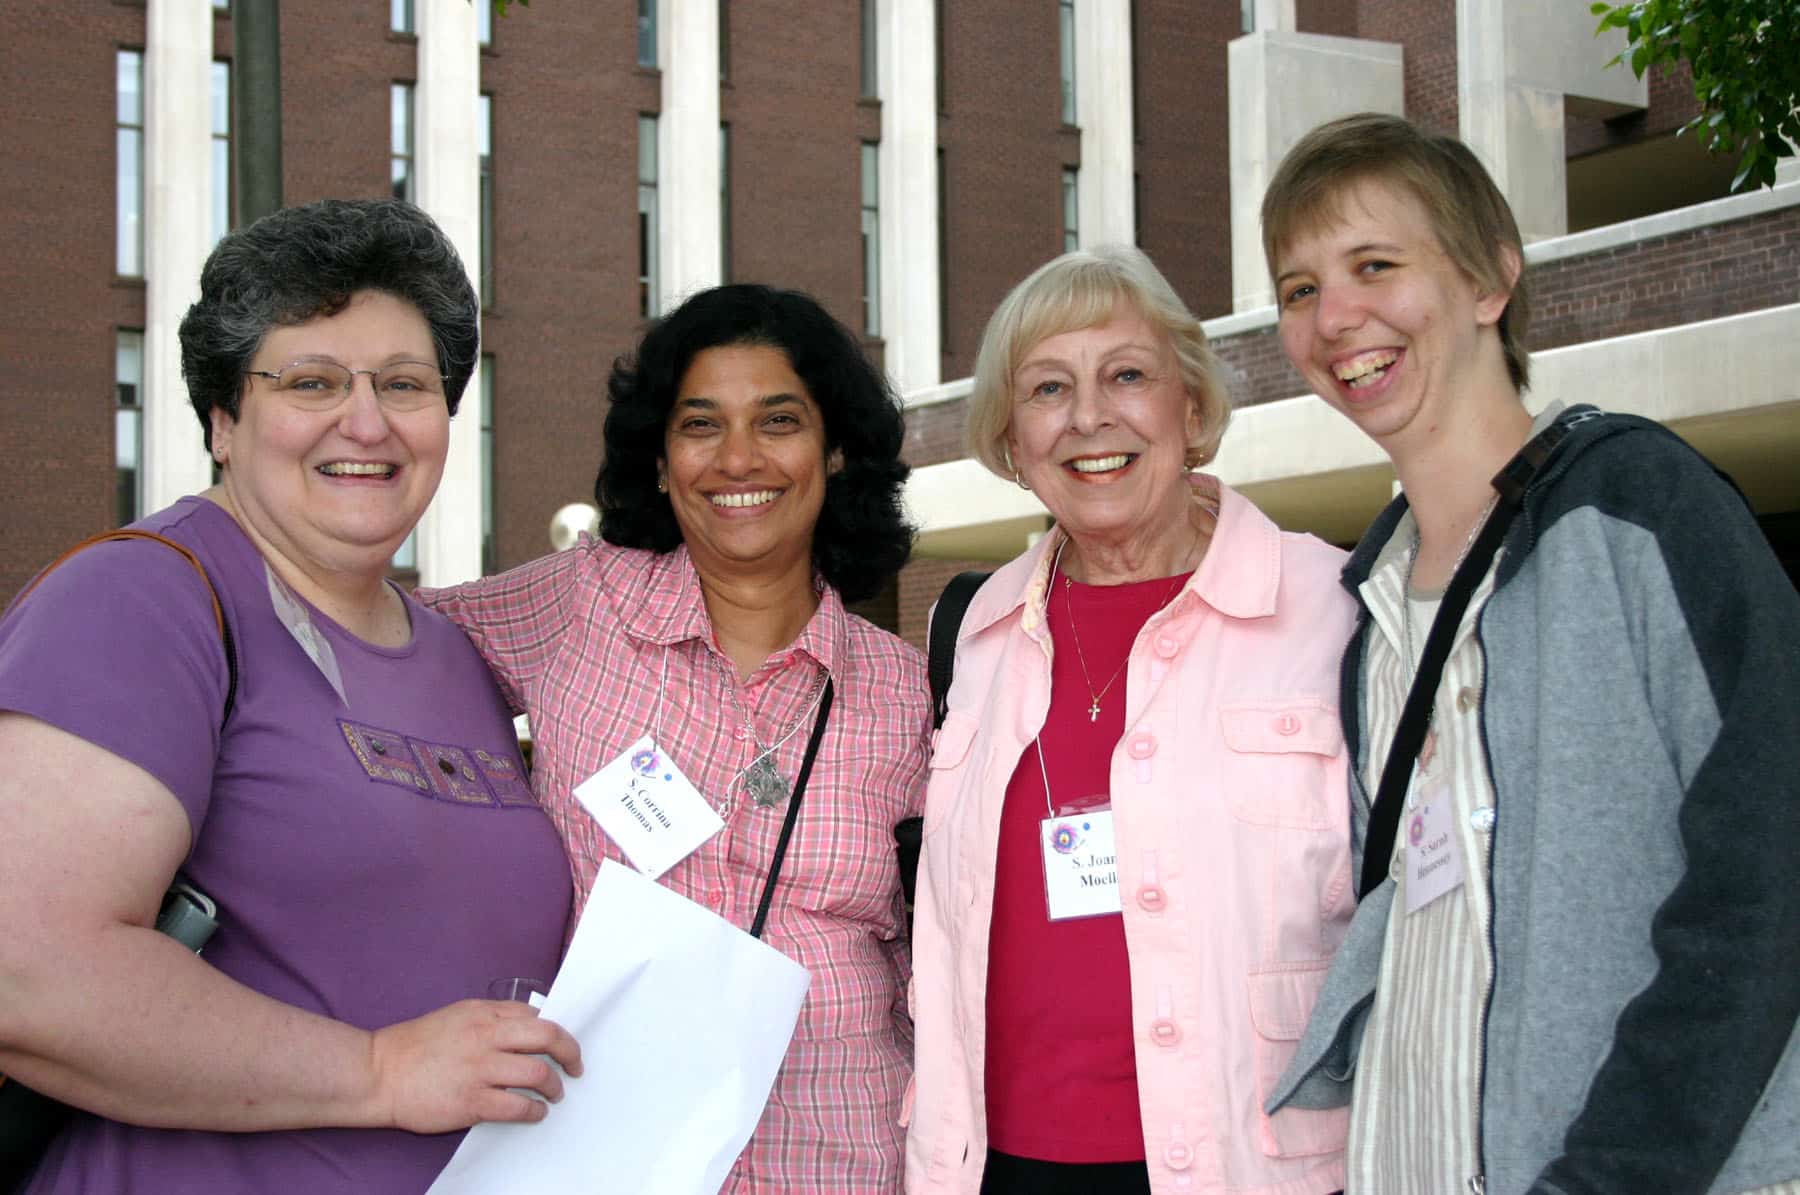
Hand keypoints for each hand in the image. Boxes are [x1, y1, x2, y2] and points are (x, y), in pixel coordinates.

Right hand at [367, 999, 583, 1133]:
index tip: (562, 1044)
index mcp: (483, 1014)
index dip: (555, 1031)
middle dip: (571, 1052)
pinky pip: (517, 1107)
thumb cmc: (415, 1046)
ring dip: (555, 1086)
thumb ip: (492, 1017)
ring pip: (538, 1074)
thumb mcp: (457, 1015)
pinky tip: (536, 1112)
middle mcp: (486, 1038)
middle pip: (548, 1038)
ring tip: (555, 1093)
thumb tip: (528, 1023)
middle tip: (576, 1065)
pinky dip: (534, 1111)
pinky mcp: (471, 1102)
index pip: (535, 1016)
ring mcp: (479, 1070)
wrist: (378, 1073)